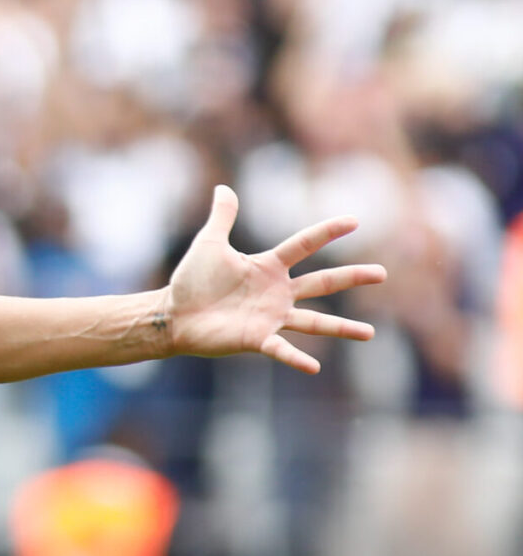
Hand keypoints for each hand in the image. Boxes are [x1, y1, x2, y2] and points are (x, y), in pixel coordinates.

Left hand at [162, 186, 382, 373]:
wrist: (174, 315)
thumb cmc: (192, 281)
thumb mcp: (208, 244)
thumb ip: (222, 217)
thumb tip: (223, 187)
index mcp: (269, 266)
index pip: (304, 244)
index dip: (327, 232)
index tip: (354, 221)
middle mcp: (277, 292)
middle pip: (322, 282)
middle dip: (351, 277)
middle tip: (382, 274)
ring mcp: (271, 317)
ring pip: (314, 322)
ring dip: (341, 328)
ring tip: (370, 333)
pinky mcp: (257, 339)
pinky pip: (281, 349)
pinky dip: (296, 358)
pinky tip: (315, 367)